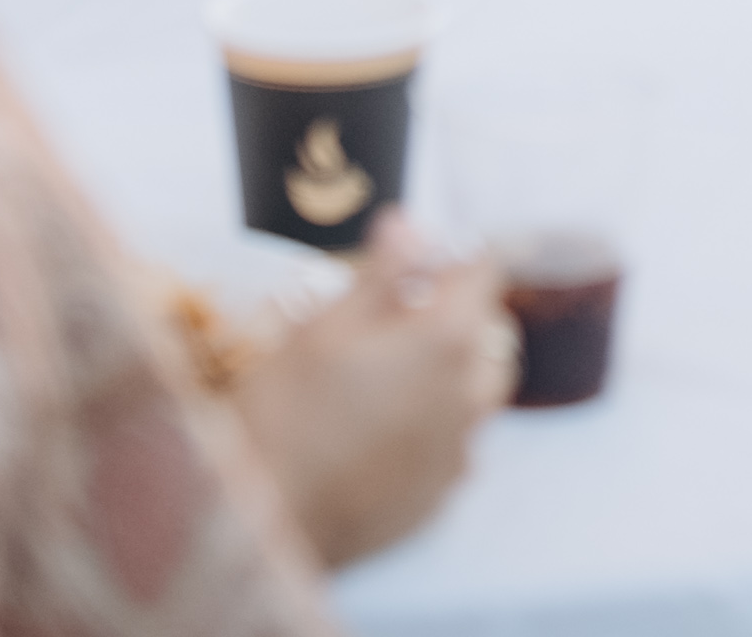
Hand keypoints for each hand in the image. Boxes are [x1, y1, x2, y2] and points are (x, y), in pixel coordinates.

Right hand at [231, 221, 515, 567]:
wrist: (263, 527)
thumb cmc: (283, 416)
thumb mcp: (323, 328)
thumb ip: (381, 274)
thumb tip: (411, 224)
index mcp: (448, 342)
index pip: (485, 271)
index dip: (460, 254)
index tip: (432, 254)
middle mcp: (469, 398)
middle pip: (489, 338)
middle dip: (458, 317)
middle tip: (398, 319)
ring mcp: (458, 454)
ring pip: (475, 395)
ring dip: (447, 374)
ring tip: (383, 378)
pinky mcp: (438, 498)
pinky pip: (451, 446)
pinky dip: (429, 428)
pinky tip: (374, 433)